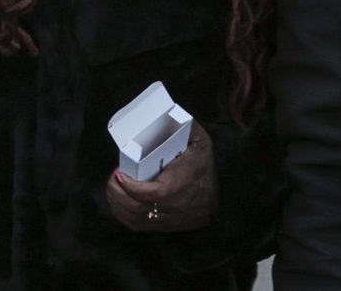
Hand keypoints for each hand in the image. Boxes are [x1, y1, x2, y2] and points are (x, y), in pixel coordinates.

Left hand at [103, 119, 217, 233]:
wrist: (227, 193)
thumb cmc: (205, 162)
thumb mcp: (199, 139)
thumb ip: (181, 124)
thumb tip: (161, 113)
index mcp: (185, 182)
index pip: (156, 192)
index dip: (133, 187)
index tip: (119, 173)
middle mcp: (179, 205)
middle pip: (141, 209)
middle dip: (119, 194)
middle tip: (113, 178)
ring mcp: (174, 220)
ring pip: (138, 220)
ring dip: (119, 205)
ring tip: (113, 188)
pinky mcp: (170, 227)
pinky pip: (141, 227)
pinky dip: (125, 216)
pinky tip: (119, 202)